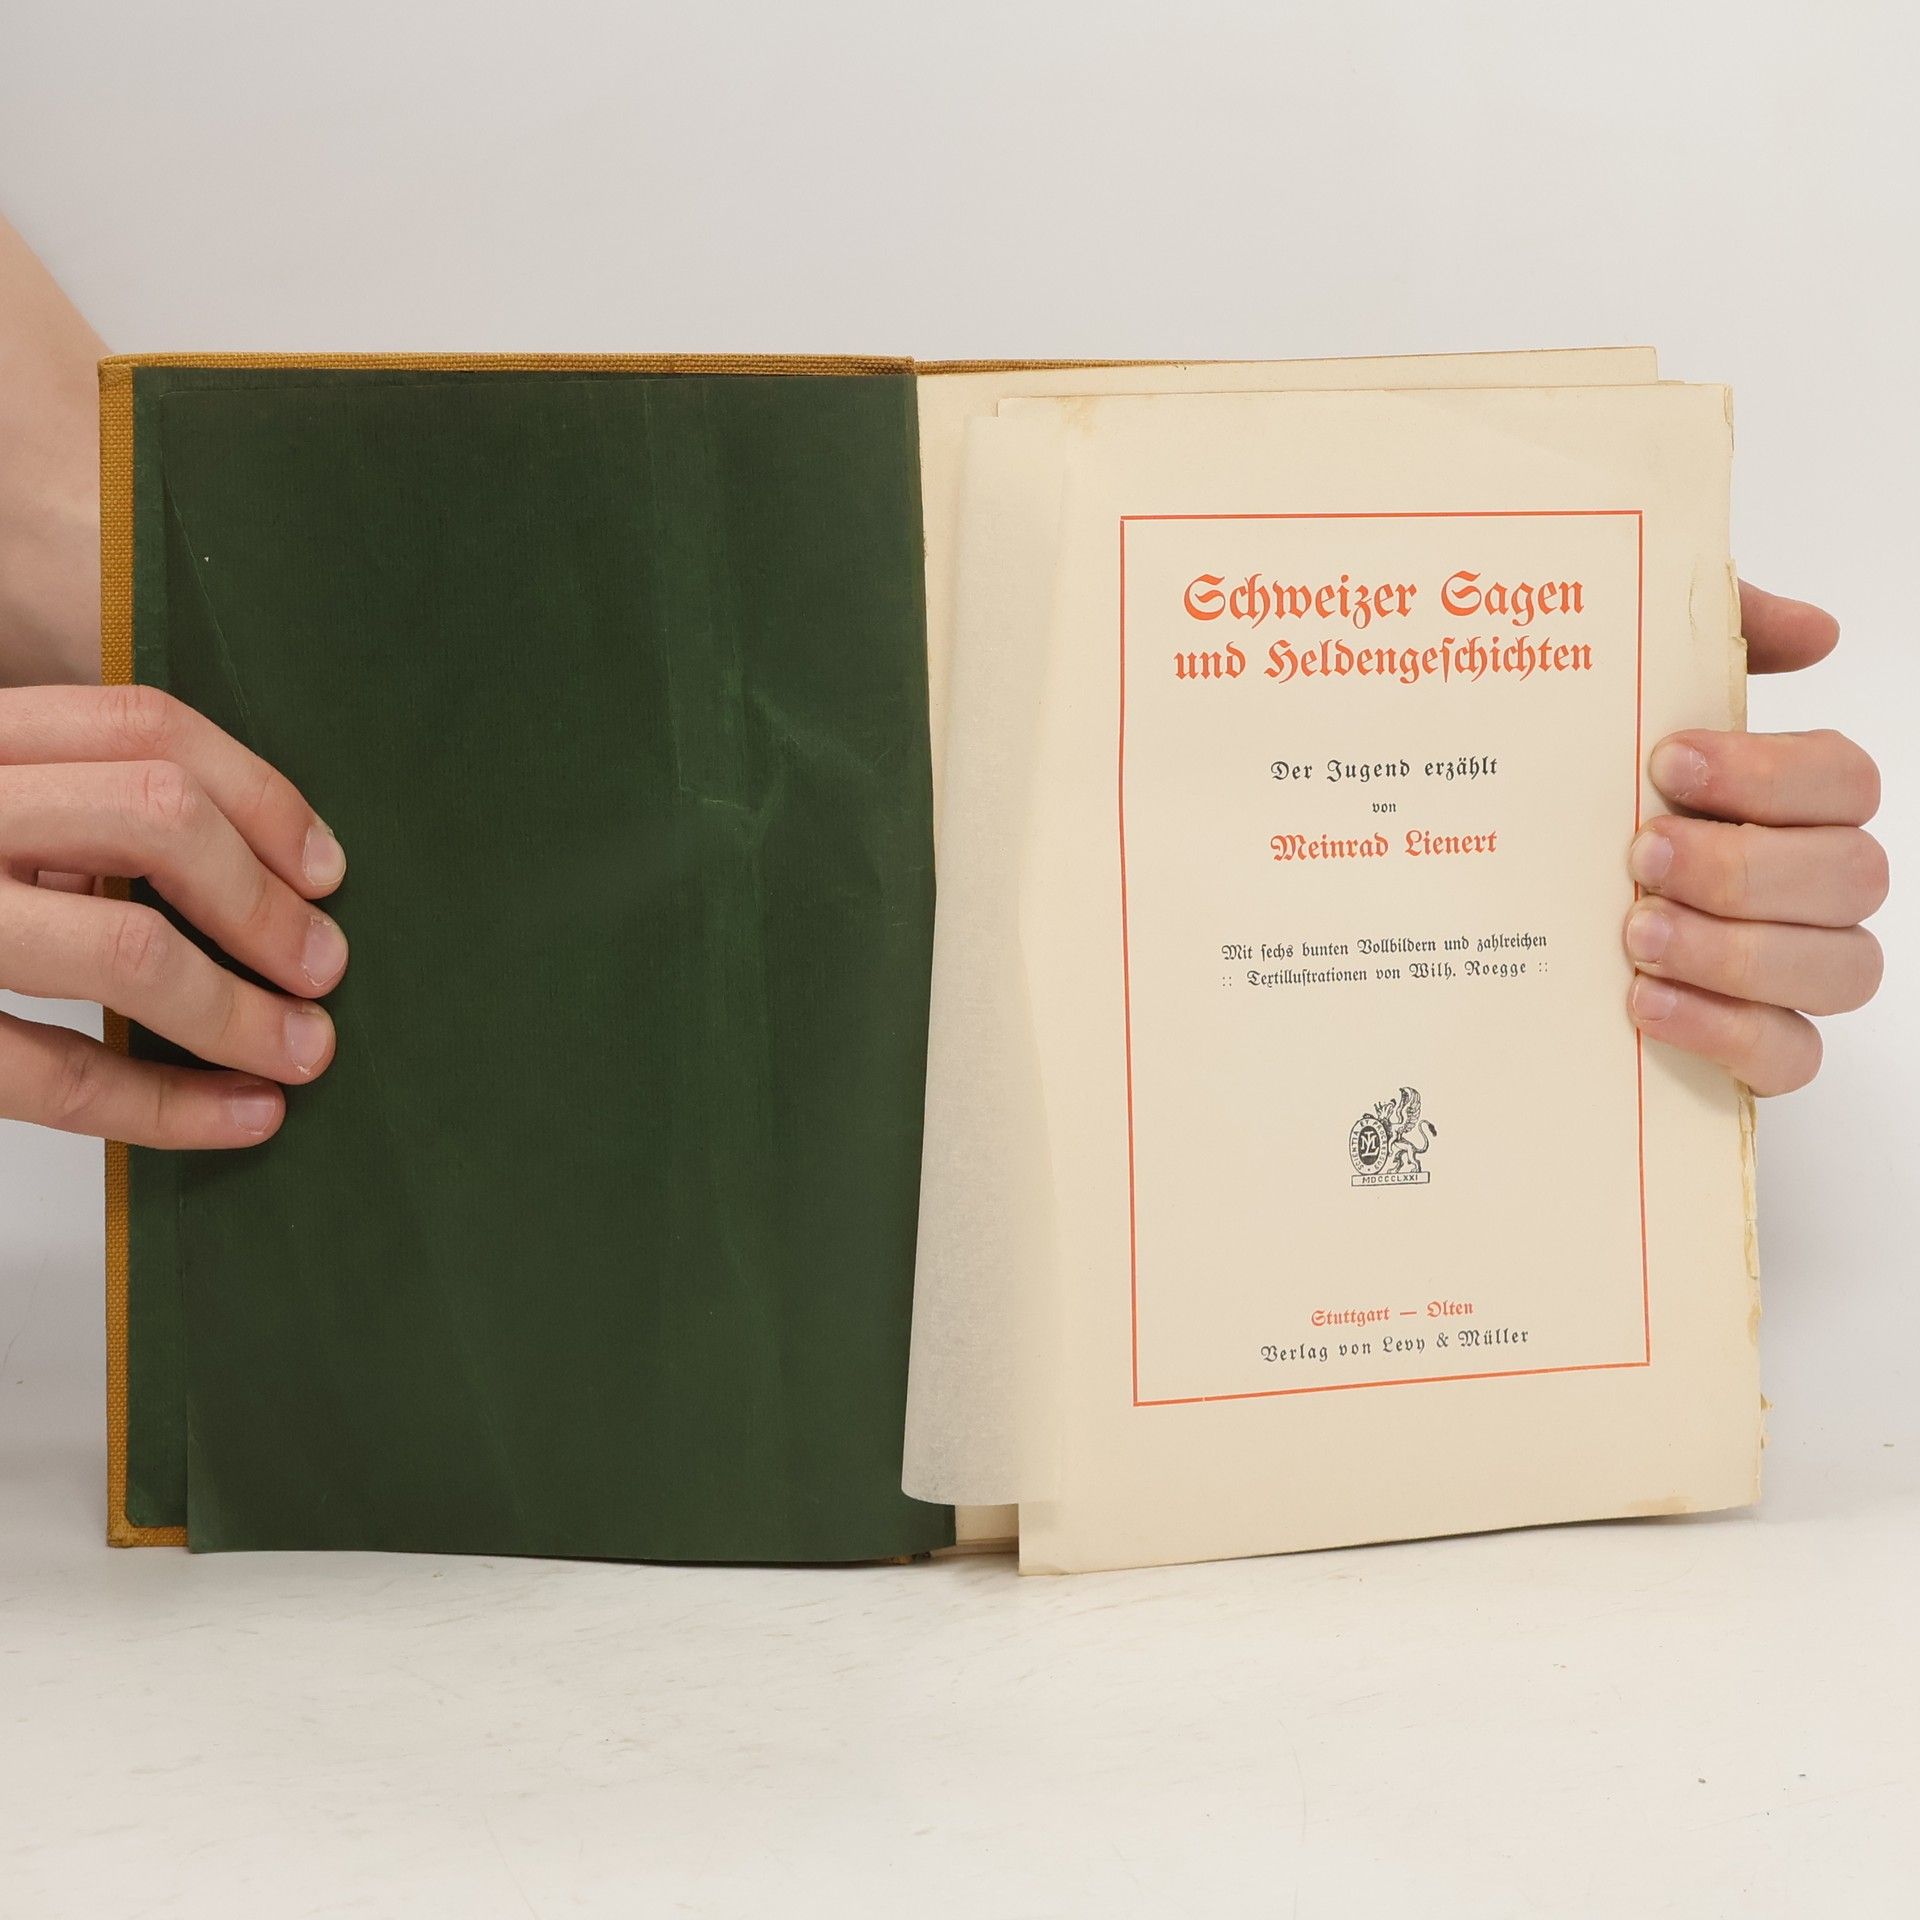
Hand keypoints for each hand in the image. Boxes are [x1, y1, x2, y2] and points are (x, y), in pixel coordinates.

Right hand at [0, 684, 347, 1146]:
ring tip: (304, 1051)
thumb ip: (66, 810)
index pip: (144, 726)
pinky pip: (47, 1072)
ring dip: (238, 1012)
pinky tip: (242, 1120)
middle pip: (153, 817)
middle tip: (324, 968)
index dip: (262, 798)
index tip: (326, 870)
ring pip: (119, 948)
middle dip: (262, 903)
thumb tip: (258, 868)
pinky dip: (165, 1106)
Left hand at [1624, 582, 1884, 1094]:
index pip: (1845, 780)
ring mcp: (1793, 973)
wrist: (1493, 916)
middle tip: (1641, 854)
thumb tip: (1818, 631)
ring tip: (1635, 931)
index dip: (1769, 772)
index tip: (1664, 762)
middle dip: (1744, 865)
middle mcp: (1810, 886)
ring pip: (1842, 967)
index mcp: (1789, 802)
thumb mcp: (1623, 704)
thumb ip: (1717, 640)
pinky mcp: (1758, 1050)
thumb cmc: (1582, 808)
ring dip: (1736, 949)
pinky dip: (1724, 1029)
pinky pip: (1791, 1054)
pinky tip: (1645, 1001)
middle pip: (1853, 874)